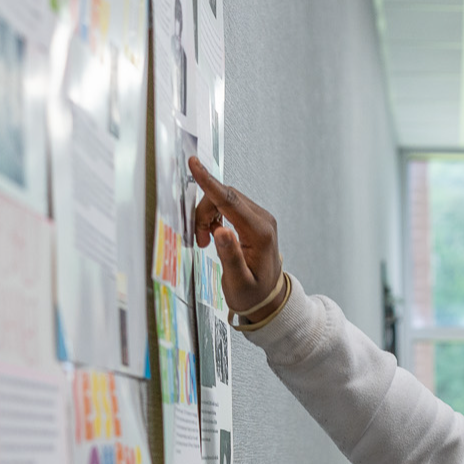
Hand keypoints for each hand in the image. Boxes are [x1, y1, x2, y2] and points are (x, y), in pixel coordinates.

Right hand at [188, 157, 283, 316]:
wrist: (268, 298)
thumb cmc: (253, 293)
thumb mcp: (238, 282)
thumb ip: (230, 257)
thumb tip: (221, 231)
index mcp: (259, 234)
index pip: (230, 201)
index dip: (209, 182)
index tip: (194, 165)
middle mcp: (263, 221)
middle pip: (224, 197)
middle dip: (204, 213)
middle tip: (198, 240)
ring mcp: (260, 218)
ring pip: (224, 200)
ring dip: (208, 216)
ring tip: (205, 241)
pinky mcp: (254, 219)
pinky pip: (229, 205)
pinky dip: (215, 216)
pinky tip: (214, 234)